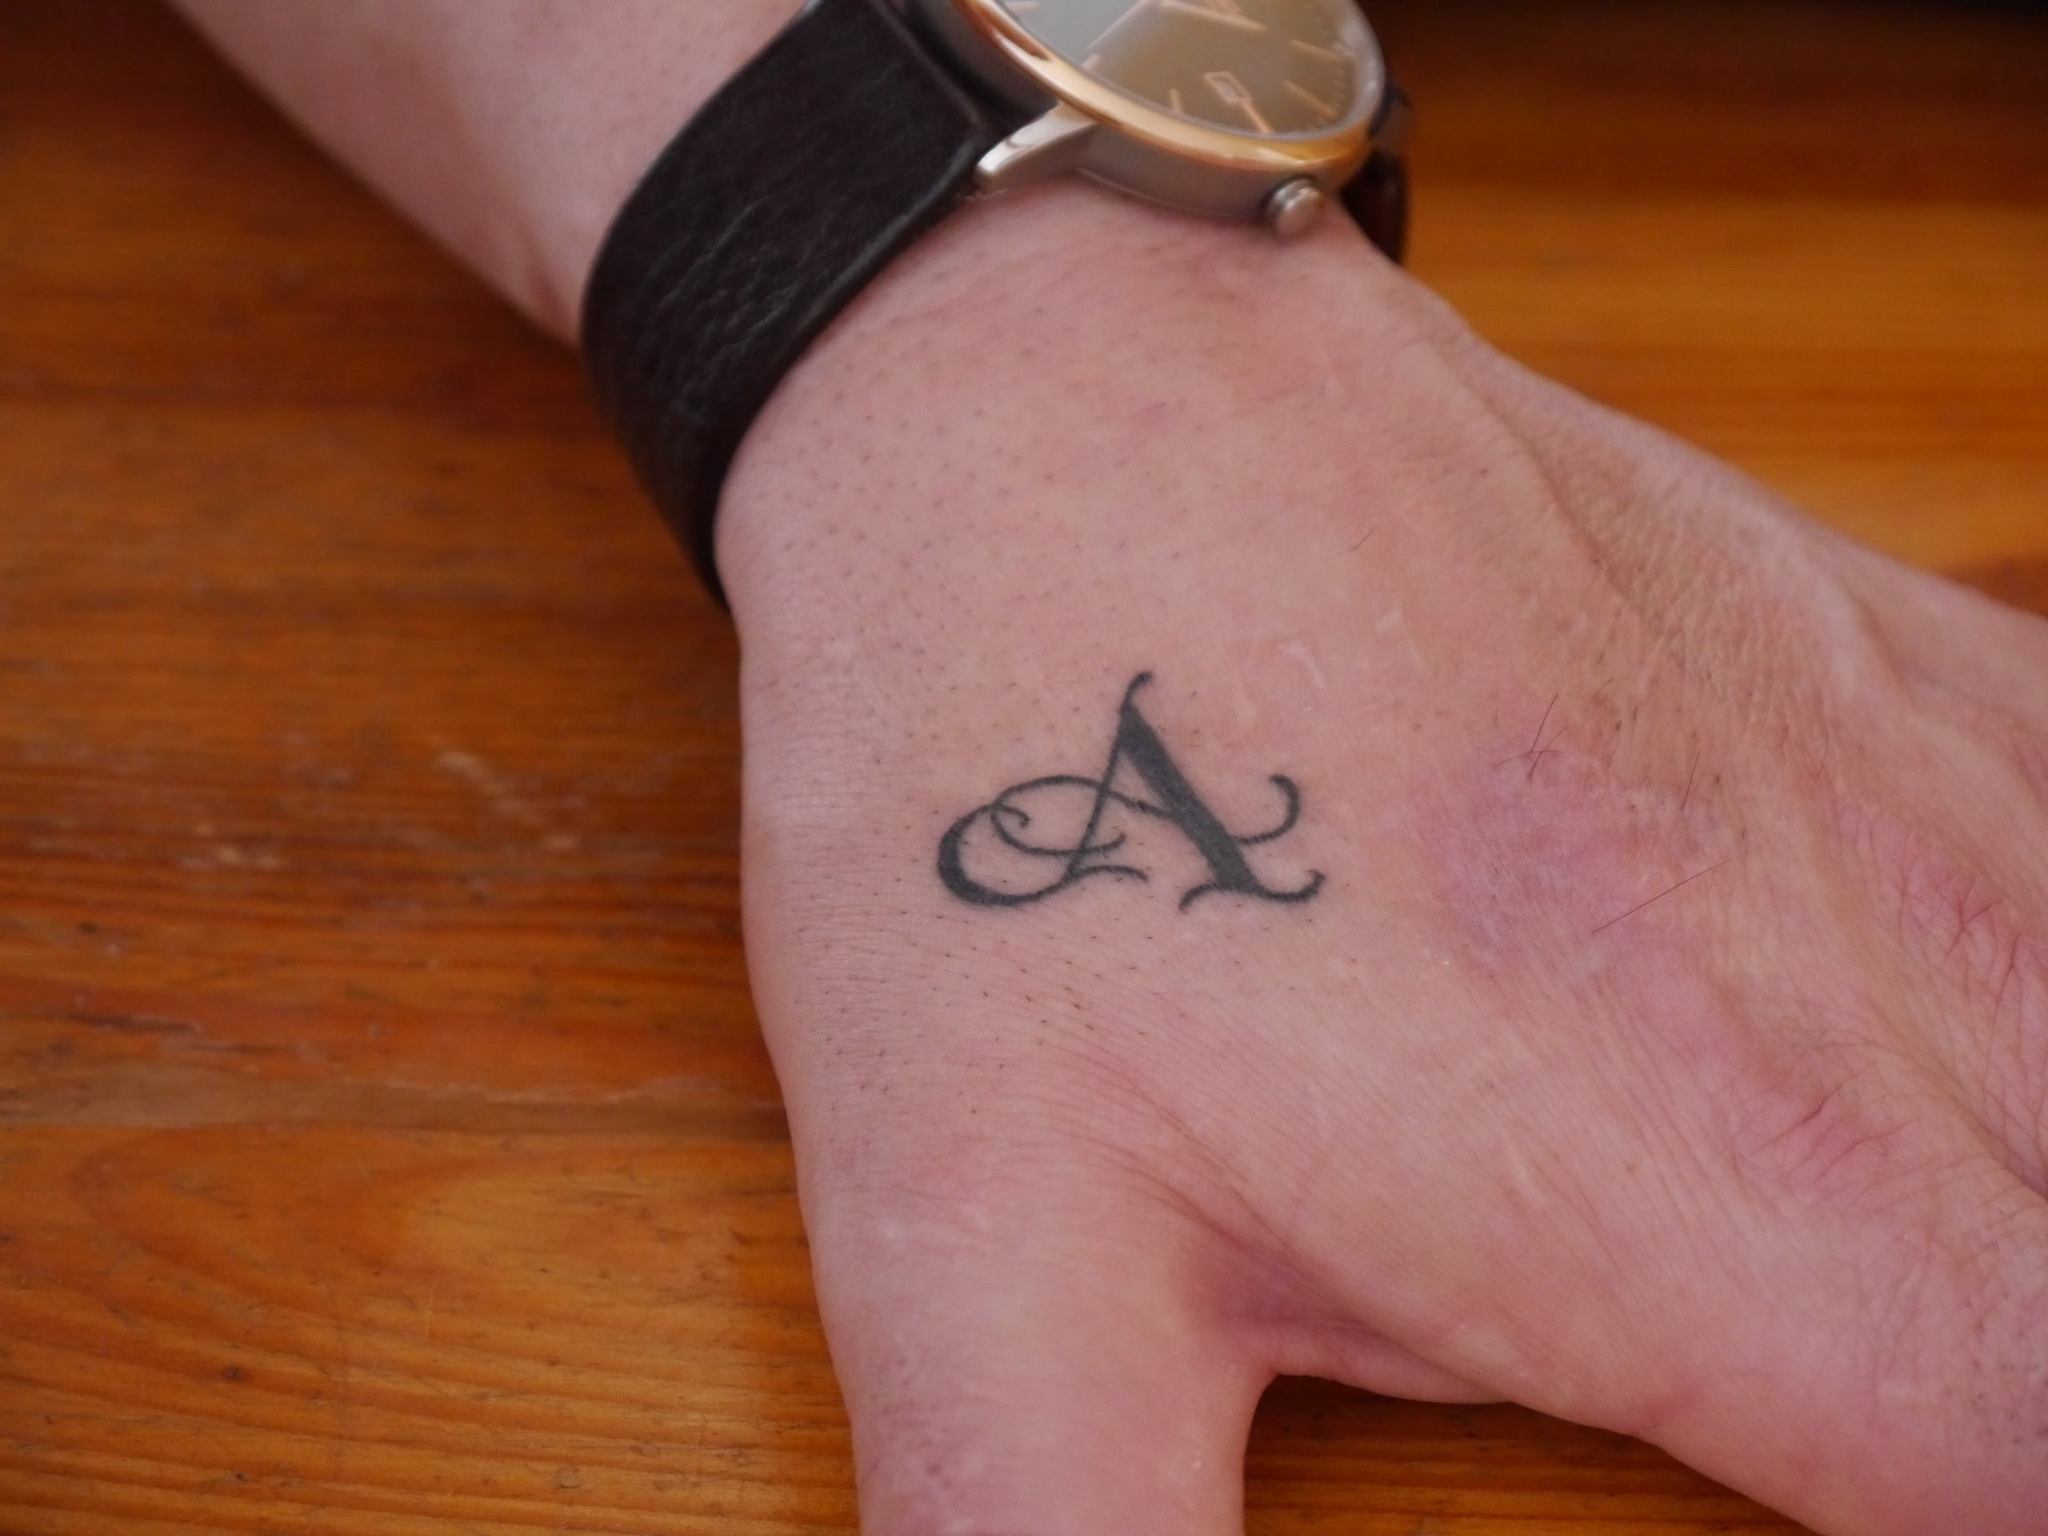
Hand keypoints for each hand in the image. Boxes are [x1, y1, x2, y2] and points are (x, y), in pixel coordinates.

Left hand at [718, 186, 2047, 1535]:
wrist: (1051, 397)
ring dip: (2021, 1197)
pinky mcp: (1870, 656)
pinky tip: (1959, 1047)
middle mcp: (1898, 982)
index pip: (2038, 1476)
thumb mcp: (980, 1237)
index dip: (1976, 1513)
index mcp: (1723, 1189)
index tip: (1838, 1480)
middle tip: (1821, 1374)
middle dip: (1995, 1371)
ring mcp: (1911, 784)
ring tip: (1886, 1257)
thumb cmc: (1013, 778)